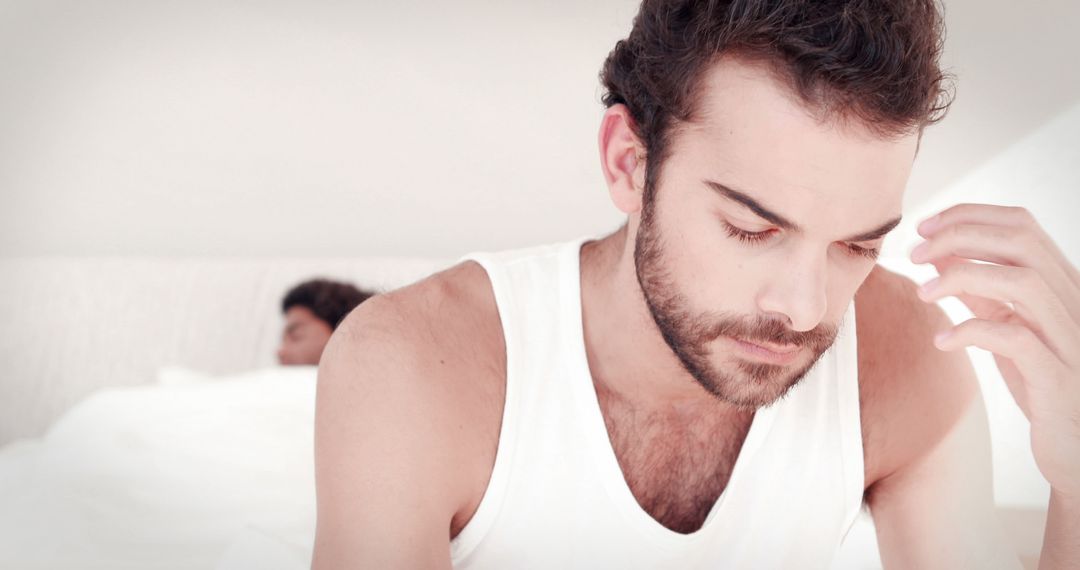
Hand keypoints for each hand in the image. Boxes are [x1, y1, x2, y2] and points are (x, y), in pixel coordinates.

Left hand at [910, 203, 1079, 498]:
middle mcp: (1073, 302)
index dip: (969, 215)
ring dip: (963, 275)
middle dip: (960, 235)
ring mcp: (1070, 338)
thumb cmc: (1040, 381)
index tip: (925, 226)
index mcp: (1060, 284)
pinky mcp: (1059, 377)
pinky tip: (942, 341)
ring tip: (923, 292)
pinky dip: (973, 331)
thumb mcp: (1006, 326)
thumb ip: (979, 290)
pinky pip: (1018, 339)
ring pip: (1024, 282)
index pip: (1022, 225)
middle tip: (914, 252)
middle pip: (1021, 241)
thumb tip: (938, 253)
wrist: (1076, 444)